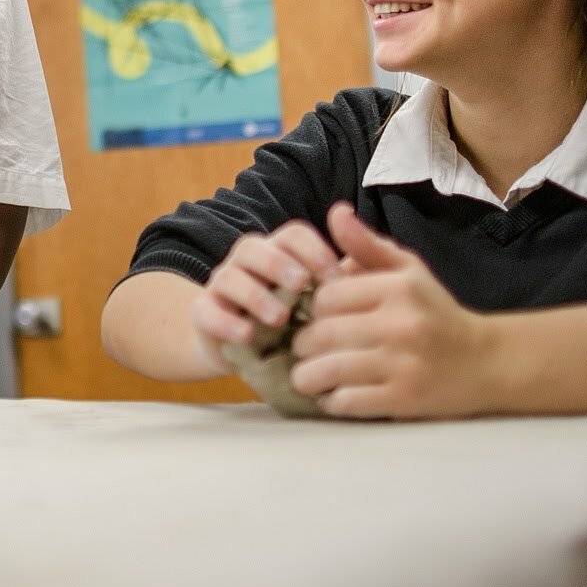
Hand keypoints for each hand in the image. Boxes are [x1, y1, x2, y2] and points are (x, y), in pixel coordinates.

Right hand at [188, 219, 345, 352]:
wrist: (243, 350)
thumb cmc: (293, 321)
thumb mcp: (320, 301)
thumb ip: (346, 281)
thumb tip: (381, 262)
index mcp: (279, 253)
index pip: (293, 235)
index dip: (313, 250)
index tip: (335, 276)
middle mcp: (248, 263)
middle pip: (255, 247)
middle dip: (279, 263)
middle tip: (303, 284)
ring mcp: (223, 286)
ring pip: (230, 276)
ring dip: (255, 294)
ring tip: (279, 317)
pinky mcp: (205, 314)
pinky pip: (207, 311)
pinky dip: (225, 321)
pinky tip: (246, 334)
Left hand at [289, 203, 498, 419]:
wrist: (487, 362)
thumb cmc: (436, 312)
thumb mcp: (408, 270)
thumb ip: (367, 245)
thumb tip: (335, 213)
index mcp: (398, 288)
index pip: (327, 296)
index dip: (312, 308)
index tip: (312, 317)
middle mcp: (401, 324)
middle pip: (322, 334)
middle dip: (302, 344)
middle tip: (302, 349)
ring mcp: (403, 364)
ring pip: (328, 370)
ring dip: (307, 376)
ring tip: (307, 375)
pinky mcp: (404, 399)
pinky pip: (347, 402)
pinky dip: (331, 401)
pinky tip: (333, 395)